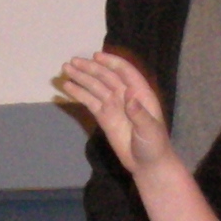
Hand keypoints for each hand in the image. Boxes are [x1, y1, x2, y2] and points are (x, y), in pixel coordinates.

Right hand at [55, 48, 171, 171]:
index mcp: (140, 93)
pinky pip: (90, 101)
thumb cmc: (154, 145)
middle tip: (73, 62)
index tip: (95, 56)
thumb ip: (139, 114)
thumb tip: (128, 97)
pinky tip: (67, 86)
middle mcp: (125, 95)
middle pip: (106, 77)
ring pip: (96, 87)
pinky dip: (79, 93)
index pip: (124, 72)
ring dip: (81, 77)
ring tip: (66, 69)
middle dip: (90, 68)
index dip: (111, 62)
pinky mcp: (104, 117)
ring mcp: (113, 105)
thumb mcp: (150, 130)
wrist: (147, 164)